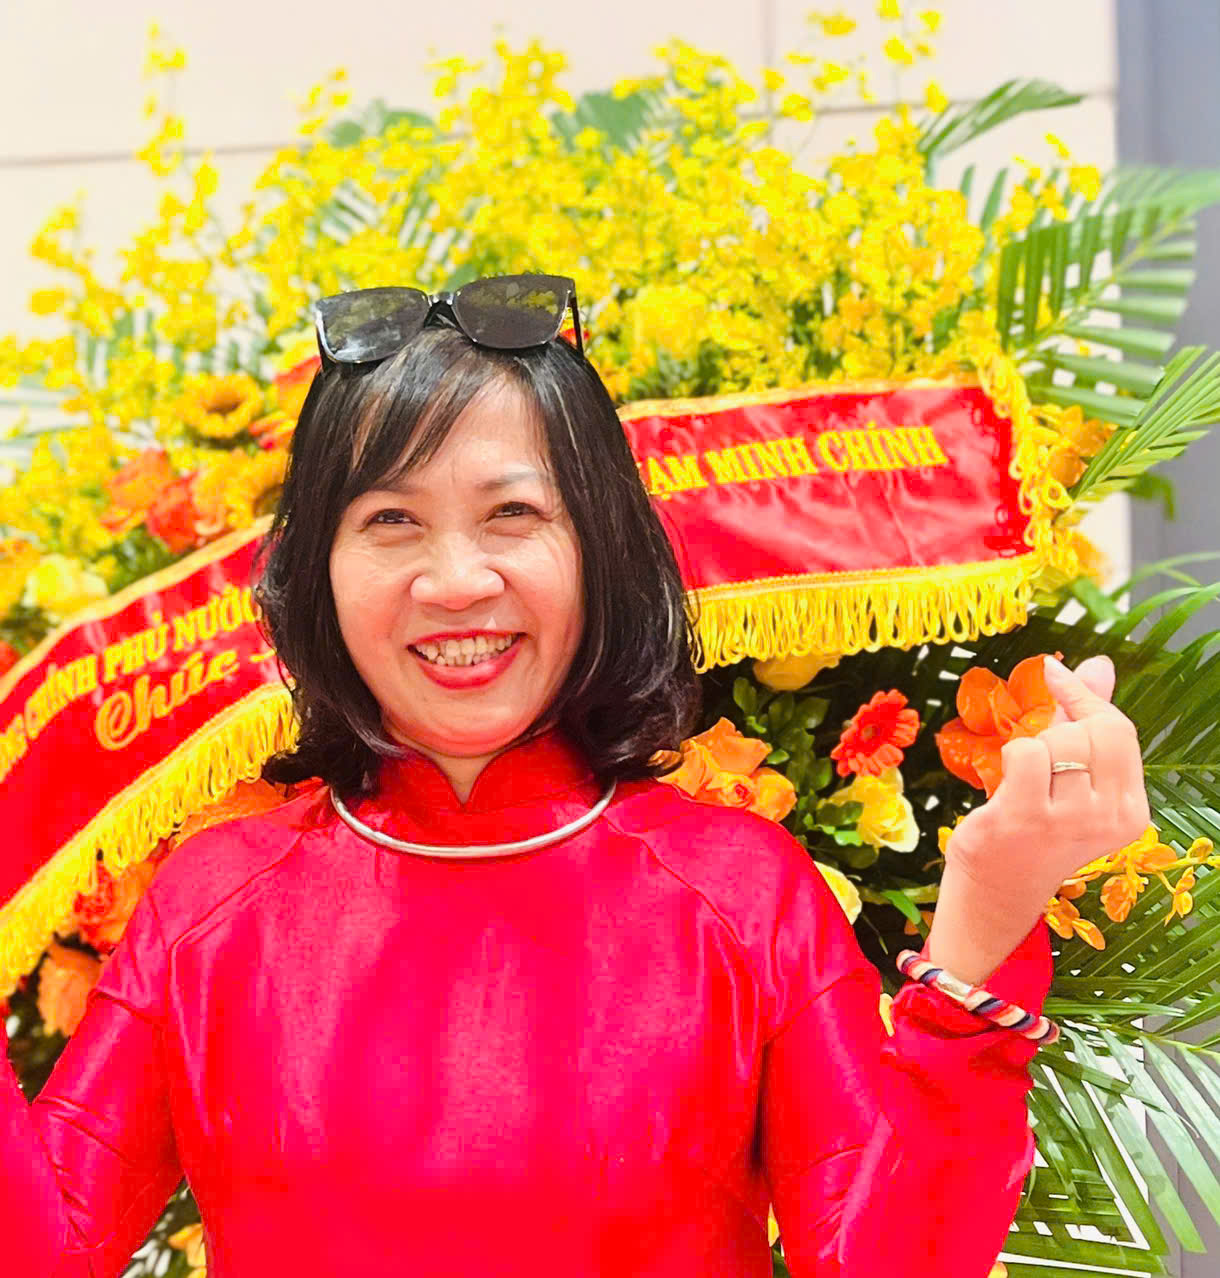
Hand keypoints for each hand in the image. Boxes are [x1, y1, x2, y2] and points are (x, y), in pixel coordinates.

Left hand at [928, 655, 1149, 982]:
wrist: (997, 892)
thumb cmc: (1036, 829)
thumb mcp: (1075, 779)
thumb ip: (1088, 720)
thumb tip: (1100, 664)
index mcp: (1129, 810)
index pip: (1119, 730)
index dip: (1084, 695)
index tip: (1054, 673)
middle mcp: (1106, 817)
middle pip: (1088, 730)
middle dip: (1056, 727)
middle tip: (1038, 756)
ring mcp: (1066, 821)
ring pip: (1055, 740)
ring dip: (1031, 748)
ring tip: (1025, 783)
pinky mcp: (1024, 818)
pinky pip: (1024, 753)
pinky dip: (1010, 757)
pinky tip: (1006, 788)